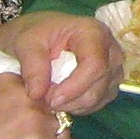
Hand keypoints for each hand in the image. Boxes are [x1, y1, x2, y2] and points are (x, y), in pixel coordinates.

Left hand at [0, 10, 123, 114]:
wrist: (41, 36)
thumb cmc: (36, 34)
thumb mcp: (26, 43)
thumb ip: (32, 67)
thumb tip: (37, 94)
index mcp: (93, 32)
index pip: (95, 64)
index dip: (74, 87)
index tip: (50, 99)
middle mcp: (110, 49)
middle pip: (99, 85)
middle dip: (71, 99)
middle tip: (45, 100)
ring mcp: (113, 67)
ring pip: (100, 97)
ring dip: (74, 104)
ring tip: (50, 98)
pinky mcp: (110, 82)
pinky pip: (99, 102)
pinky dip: (79, 106)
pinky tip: (62, 99)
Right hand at [0, 67, 69, 138]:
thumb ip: (9, 100)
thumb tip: (33, 106)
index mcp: (10, 81)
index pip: (40, 90)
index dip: (34, 108)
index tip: (19, 121)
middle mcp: (27, 96)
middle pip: (52, 110)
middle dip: (42, 125)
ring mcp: (36, 120)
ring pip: (61, 130)